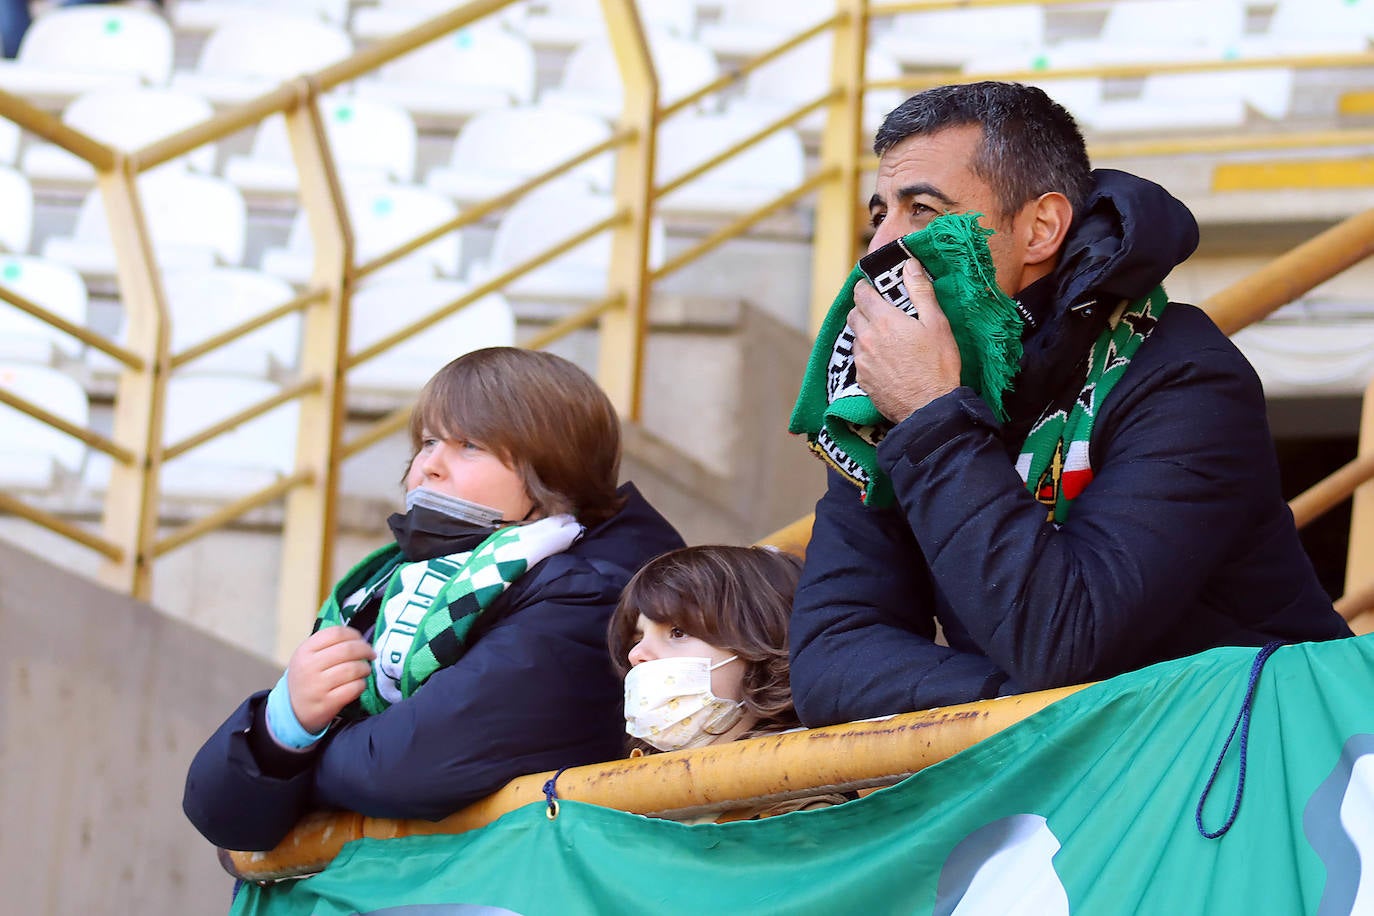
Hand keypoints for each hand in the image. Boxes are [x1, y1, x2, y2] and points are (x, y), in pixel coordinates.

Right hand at [286, 626, 374, 733]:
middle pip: (348, 649)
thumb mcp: (307, 657)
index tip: (361, 640)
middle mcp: (309, 666)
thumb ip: (327, 645)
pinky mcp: (327, 703)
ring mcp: (318, 686)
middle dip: (365, 650)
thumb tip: (358, 638)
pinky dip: (361, 684)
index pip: (336, 633)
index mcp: (305, 651)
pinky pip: (354, 688)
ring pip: (353, 668)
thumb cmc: (306, 679)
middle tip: (371, 654)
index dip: (354, 634)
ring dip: (365, 668)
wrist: (293, 710)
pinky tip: (359, 684)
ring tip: (365, 670)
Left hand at [849, 258, 960, 422]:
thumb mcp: (937, 324)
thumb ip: (921, 292)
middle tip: (882, 312)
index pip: (861, 294)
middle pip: (854, 315)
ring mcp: (862, 361)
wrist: (929, 408)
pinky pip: (860, 360)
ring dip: (866, 334)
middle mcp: (867, 339)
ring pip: (856, 338)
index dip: (866, 288)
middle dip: (864, 309)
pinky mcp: (862, 381)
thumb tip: (910, 265)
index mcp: (884, 321)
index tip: (873, 288)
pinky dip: (868, 356)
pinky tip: (886, 362)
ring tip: (887, 339)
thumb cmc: (938, 365)